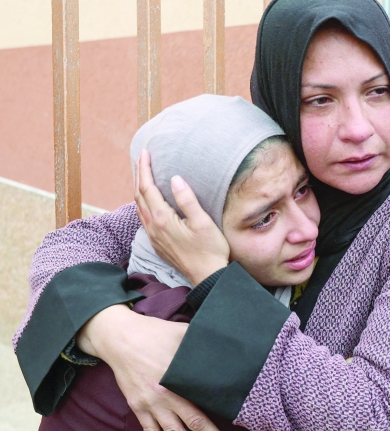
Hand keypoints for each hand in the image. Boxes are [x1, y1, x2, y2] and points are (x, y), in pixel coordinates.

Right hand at [78, 304, 231, 430]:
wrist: (119, 338)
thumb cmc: (155, 334)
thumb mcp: (182, 335)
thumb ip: (202, 346)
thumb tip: (227, 348)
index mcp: (176, 383)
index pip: (200, 414)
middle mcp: (162, 397)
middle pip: (189, 426)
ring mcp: (147, 403)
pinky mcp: (135, 404)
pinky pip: (147, 428)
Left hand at [135, 149, 229, 285]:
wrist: (206, 277)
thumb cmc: (210, 250)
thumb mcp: (203, 223)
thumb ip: (187, 200)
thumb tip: (175, 179)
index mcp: (162, 218)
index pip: (147, 187)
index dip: (145, 168)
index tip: (145, 152)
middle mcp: (153, 226)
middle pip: (139, 195)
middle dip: (139, 175)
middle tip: (142, 159)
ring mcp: (153, 236)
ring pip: (138, 207)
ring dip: (138, 189)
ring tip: (143, 176)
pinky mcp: (157, 243)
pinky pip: (143, 218)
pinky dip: (142, 203)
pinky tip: (148, 201)